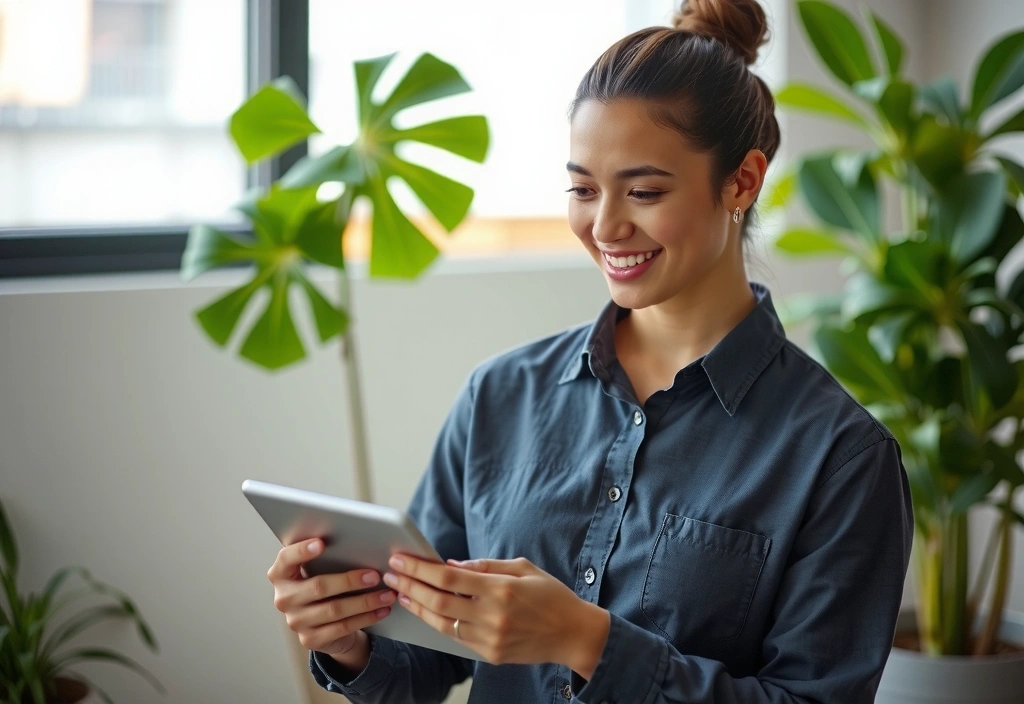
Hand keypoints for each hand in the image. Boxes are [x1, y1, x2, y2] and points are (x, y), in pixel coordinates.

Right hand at [267, 538, 397, 655]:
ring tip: (387, 594)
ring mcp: (296, 621)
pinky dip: (366, 618)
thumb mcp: (320, 570)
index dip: (301, 551)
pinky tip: (382, 610)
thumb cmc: (325, 585)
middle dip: (350, 580)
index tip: (322, 543)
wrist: (324, 624)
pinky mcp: (310, 639)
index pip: (286, 559)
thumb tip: (359, 539)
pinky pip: (342, 627)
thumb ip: (328, 555)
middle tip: (375, 575)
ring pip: (335, 610)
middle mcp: (284, 598)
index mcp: (281, 575)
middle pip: (318, 586)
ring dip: (365, 601)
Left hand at [383, 555, 609, 673]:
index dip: (419, 569)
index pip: (449, 578)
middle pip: (438, 601)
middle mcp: (492, 616)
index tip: (400, 559)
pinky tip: (425, 610)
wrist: (573, 634)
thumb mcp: (523, 567)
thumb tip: (450, 564)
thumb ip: (485, 565)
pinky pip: (455, 637)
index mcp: (501, 589)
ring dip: (416, 606)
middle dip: (409, 585)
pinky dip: (436, 622)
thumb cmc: (550, 595)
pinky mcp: (489, 655)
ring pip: (441, 623)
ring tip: (401, 592)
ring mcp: (490, 639)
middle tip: (390, 574)